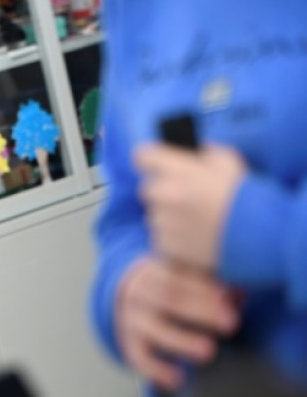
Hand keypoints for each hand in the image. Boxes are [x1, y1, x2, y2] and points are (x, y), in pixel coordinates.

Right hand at [116, 258, 238, 389]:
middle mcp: (139, 294)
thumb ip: (213, 284)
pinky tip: (178, 380)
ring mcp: (132, 320)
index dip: (204, 287)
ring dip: (182, 341)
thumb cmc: (173, 286)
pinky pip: (140, 358)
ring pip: (154, 329)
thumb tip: (240, 295)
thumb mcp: (186, 277)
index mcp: (155, 271)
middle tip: (231, 322)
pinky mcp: (130, 345)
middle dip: (201, 310)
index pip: (178, 275)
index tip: (230, 296)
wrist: (132, 297)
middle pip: (168, 299)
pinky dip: (157, 370)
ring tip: (209, 351)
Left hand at [135, 144, 246, 270]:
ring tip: (195, 221)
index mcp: (174, 170)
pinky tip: (194, 236)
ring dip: (167, 216)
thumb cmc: (243, 197)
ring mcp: (161, 221)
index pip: (142, 156)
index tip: (159, 166)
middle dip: (162, 191)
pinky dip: (172, 238)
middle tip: (186, 197)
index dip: (151, 161)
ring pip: (153, 214)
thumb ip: (206, 152)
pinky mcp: (164, 244)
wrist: (255, 237)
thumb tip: (196, 151)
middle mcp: (162, 194)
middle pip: (147, 188)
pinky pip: (160, 237)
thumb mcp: (229, 162)